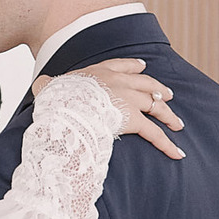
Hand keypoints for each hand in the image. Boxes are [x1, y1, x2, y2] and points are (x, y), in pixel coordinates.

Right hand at [33, 57, 184, 159]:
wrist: (64, 105)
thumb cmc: (55, 98)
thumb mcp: (49, 86)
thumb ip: (48, 85)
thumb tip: (40, 86)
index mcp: (99, 72)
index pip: (121, 66)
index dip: (134, 67)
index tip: (142, 66)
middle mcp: (119, 82)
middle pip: (146, 84)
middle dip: (159, 89)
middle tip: (168, 94)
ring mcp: (129, 99)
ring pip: (156, 106)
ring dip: (169, 116)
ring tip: (178, 124)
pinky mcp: (133, 119)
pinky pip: (154, 133)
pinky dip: (168, 144)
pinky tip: (178, 153)